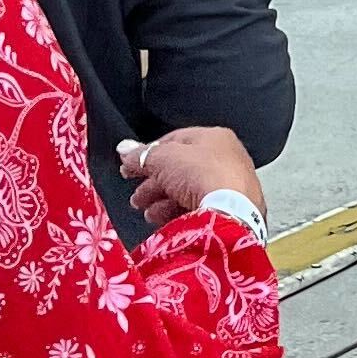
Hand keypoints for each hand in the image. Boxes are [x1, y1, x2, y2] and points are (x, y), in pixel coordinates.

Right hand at [119, 128, 265, 230]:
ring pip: (188, 191)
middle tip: (137, 196)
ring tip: (148, 211)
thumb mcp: (162, 159)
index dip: (149, 154)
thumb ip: (142, 155)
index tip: (131, 166)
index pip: (175, 141)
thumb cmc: (203, 176)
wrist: (230, 213)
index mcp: (215, 137)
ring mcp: (232, 186)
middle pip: (181, 169)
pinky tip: (164, 220)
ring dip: (163, 201)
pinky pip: (200, 209)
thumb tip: (125, 150)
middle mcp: (227, 159)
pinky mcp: (231, 210)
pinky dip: (179, 213)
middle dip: (154, 183)